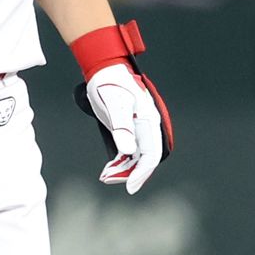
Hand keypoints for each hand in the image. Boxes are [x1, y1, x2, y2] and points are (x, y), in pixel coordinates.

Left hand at [70, 21, 173, 194]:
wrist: (103, 68)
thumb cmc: (109, 83)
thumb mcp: (114, 104)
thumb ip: (121, 127)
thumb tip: (127, 150)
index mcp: (148, 120)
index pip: (150, 153)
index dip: (142, 172)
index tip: (130, 186)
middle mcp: (146, 126)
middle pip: (144, 157)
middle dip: (130, 172)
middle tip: (109, 179)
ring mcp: (138, 127)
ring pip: (136, 155)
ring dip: (123, 168)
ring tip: (105, 175)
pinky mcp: (128, 127)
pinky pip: (129, 149)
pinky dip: (120, 160)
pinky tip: (109, 168)